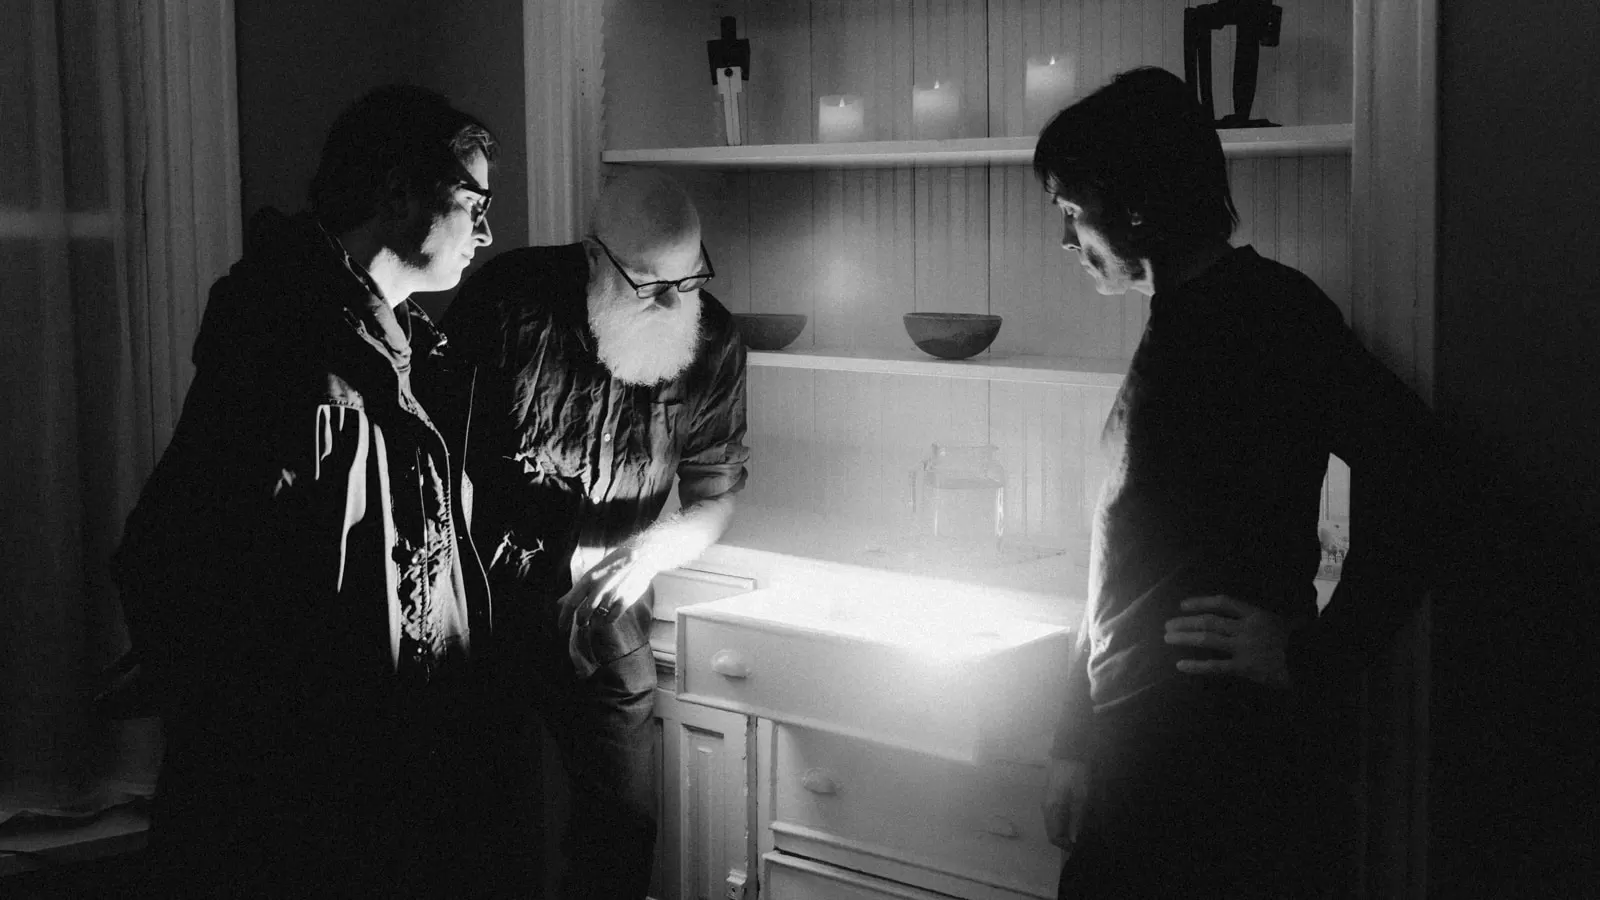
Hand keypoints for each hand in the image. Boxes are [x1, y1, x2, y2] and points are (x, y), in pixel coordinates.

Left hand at [556, 543, 656, 631]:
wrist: (640, 558)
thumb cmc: (613, 566)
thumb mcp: (593, 574)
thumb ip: (577, 590)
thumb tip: (559, 603)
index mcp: (588, 579)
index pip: (570, 603)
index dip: (564, 618)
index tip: (561, 628)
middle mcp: (598, 588)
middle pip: (583, 614)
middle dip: (581, 622)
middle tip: (582, 623)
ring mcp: (612, 595)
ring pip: (597, 618)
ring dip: (595, 620)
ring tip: (598, 616)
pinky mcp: (625, 601)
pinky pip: (611, 619)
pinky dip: (608, 619)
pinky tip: (610, 614)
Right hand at [1041, 757, 1090, 851]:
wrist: (1068, 753)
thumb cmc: (1075, 774)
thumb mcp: (1081, 796)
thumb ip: (1077, 818)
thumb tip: (1074, 839)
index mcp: (1051, 809)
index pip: (1054, 836)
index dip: (1066, 845)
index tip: (1080, 846)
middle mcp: (1046, 808)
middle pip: (1052, 832)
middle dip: (1065, 839)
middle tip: (1082, 840)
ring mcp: (1047, 802)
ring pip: (1053, 824)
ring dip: (1064, 831)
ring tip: (1080, 830)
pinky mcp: (1050, 797)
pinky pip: (1054, 816)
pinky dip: (1063, 822)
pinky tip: (1074, 818)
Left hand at [1163, 594, 1297, 690]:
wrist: (1313, 663)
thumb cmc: (1301, 643)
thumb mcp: (1286, 622)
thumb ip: (1268, 615)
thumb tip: (1255, 612)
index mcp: (1256, 614)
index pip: (1223, 602)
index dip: (1201, 602)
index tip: (1183, 605)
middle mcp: (1247, 628)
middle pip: (1209, 621)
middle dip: (1185, 622)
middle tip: (1168, 625)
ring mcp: (1245, 648)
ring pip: (1207, 640)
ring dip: (1185, 638)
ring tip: (1168, 638)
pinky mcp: (1245, 668)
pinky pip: (1215, 666)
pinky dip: (1196, 666)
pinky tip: (1180, 666)